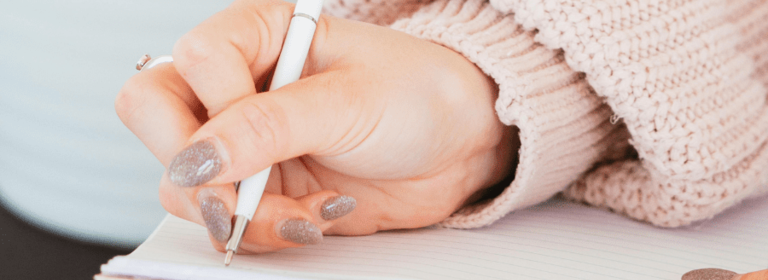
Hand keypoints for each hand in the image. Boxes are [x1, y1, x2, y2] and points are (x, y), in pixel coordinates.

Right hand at [116, 0, 515, 252]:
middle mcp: (241, 86)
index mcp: (260, 36)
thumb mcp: (347, 102)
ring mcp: (246, 140)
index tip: (261, 138)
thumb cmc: (418, 97)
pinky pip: (224, 217)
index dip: (218, 106)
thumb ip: (268, 127)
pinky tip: (312, 217)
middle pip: (156, 117)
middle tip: (239, 198)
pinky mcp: (261, 185)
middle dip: (197, 171)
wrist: (456, 148)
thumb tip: (194, 161)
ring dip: (239, 211)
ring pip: (183, 181)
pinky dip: (261, 230)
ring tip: (302, 212)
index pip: (193, 60)